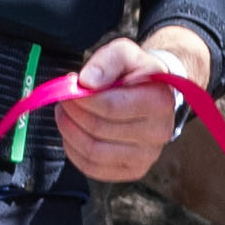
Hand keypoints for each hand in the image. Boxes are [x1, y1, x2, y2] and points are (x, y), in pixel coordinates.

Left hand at [53, 31, 199, 183]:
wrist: (153, 93)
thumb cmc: (136, 73)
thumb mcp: (124, 53)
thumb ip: (107, 61)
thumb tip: (87, 82)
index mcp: (159, 102)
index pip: (110, 107)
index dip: (82, 98)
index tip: (71, 87)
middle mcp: (158, 133)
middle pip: (99, 130)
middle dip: (73, 113)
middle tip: (64, 100)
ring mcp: (147, 156)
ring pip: (94, 152)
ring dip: (70, 132)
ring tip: (66, 115)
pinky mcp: (133, 171)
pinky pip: (93, 168)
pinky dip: (74, 151)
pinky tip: (73, 134)